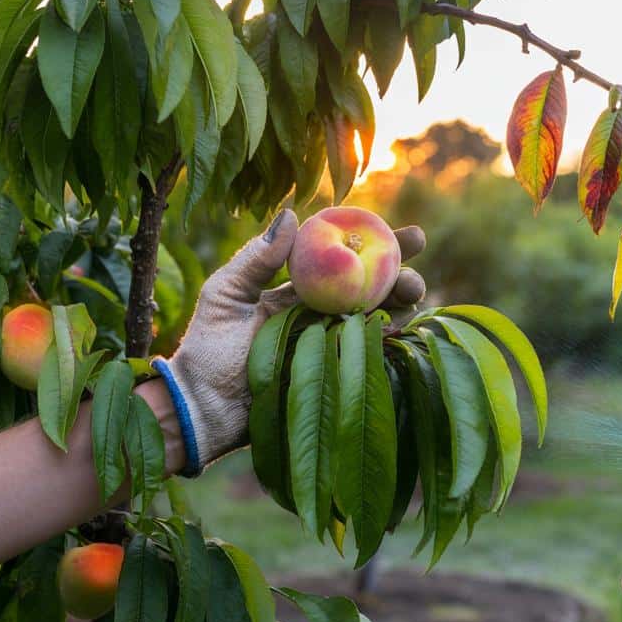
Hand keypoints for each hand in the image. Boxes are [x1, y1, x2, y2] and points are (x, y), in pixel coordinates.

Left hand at [154, 209, 426, 474]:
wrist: (205, 408)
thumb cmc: (208, 349)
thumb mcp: (226, 295)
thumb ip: (256, 258)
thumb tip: (291, 214)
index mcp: (295, 288)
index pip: (339, 256)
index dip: (368, 239)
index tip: (393, 226)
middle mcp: (318, 312)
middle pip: (367, 282)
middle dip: (397, 264)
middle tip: (416, 248)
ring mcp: (328, 343)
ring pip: (375, 314)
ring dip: (399, 298)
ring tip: (413, 289)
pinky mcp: (333, 373)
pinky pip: (368, 352)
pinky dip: (388, 338)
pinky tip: (402, 326)